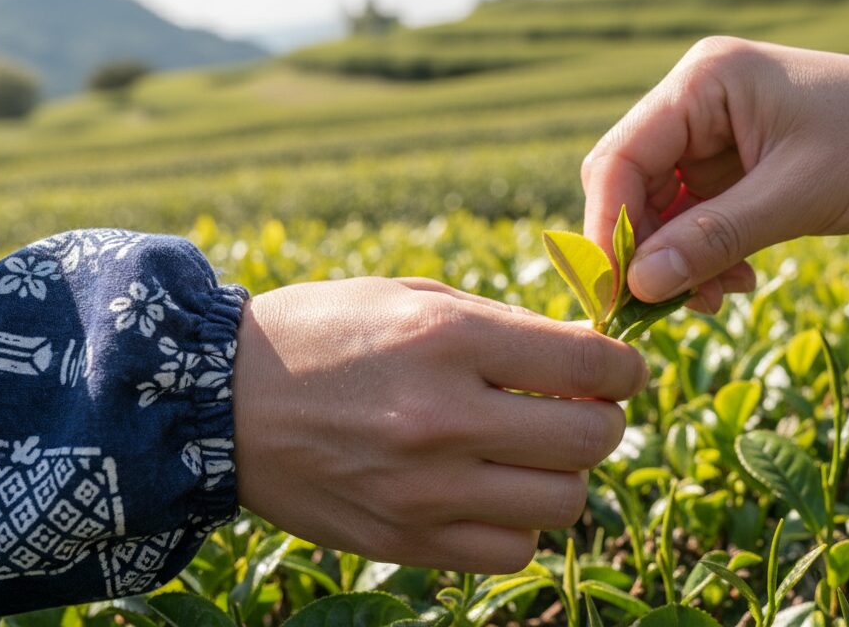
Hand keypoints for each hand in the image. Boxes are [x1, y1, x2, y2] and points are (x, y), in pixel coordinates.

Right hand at [230, 277, 647, 572]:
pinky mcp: (406, 541)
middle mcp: (443, 419)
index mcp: (449, 341)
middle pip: (591, 439)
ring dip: (563, 476)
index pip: (592, 366)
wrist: (221, 402)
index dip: (626, 368)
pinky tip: (492, 492)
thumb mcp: (413, 298)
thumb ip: (506, 327)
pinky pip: (513, 551)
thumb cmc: (325, 333)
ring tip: (529, 453)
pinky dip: (520, 524)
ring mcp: (425, 491)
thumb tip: (591, 359)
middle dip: (603, 421)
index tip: (620, 371)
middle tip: (578, 409)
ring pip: (565, 503)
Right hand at [582, 37, 848, 310]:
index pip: (620, 157)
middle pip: (631, 183)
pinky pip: (693, 216)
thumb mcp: (799, 195)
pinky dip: (705, 254)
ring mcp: (711, 132)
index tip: (618, 292)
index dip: (610, 227)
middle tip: (668, 307)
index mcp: (704, 82)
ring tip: (720, 298)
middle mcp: (696, 100)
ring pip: (660, 207)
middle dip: (647, 249)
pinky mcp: (730, 163)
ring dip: (679, 260)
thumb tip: (638, 284)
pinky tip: (737, 279)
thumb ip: (715, 237)